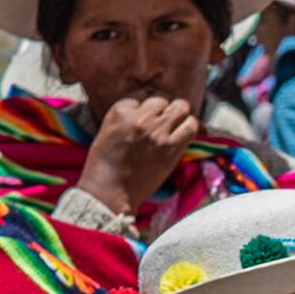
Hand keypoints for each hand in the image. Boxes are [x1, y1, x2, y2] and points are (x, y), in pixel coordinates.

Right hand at [75, 94, 198, 218]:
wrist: (109, 191)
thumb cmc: (104, 168)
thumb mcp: (107, 133)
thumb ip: (125, 121)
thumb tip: (147, 117)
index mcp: (120, 112)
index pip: (139, 102)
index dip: (142, 114)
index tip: (140, 129)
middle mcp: (140, 118)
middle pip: (161, 102)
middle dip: (163, 112)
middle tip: (162, 126)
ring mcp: (156, 131)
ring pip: (180, 108)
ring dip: (179, 117)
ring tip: (177, 128)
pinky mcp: (170, 147)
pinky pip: (190, 127)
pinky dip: (190, 128)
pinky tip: (185, 135)